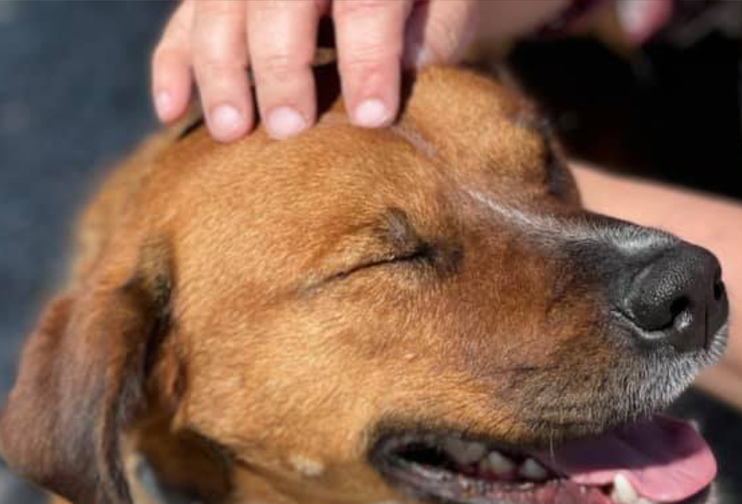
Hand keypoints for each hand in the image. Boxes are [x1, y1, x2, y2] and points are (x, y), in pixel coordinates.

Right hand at [152, 0, 478, 141]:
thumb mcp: (448, 5)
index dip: (366, 58)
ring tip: (232, 131)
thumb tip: (408, 73)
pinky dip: (172, 64)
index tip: (371, 117)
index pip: (364, 1)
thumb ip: (434, 32)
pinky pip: (185, 20)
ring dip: (219, 70)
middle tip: (288, 128)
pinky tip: (172, 112)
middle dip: (279, 66)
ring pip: (218, 10)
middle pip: (277, 2)